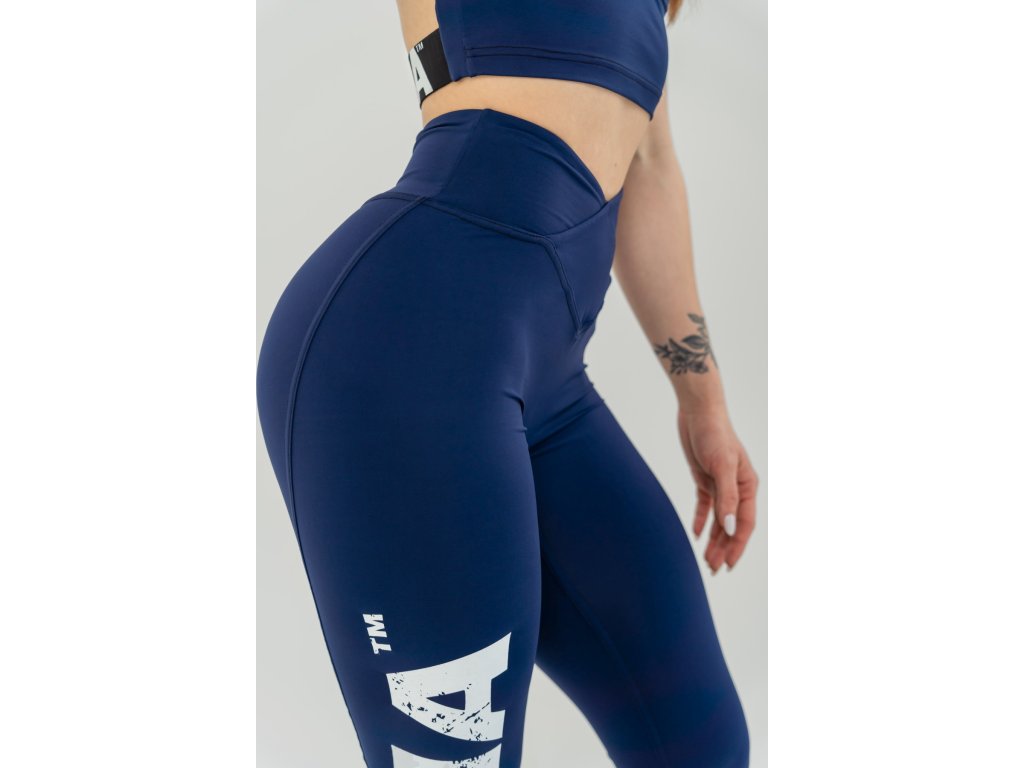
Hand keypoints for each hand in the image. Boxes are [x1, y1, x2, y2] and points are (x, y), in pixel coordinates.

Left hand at [676, 404, 757, 572]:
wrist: (698, 411)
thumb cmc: (714, 434)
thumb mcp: (722, 466)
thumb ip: (727, 498)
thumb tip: (731, 529)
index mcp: (747, 486)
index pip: (745, 524)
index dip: (737, 546)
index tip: (727, 565)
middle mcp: (736, 487)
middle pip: (732, 525)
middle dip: (724, 548)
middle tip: (713, 570)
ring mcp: (720, 483)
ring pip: (719, 519)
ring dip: (713, 539)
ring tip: (705, 560)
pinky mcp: (705, 478)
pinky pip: (705, 505)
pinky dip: (702, 520)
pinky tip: (697, 535)